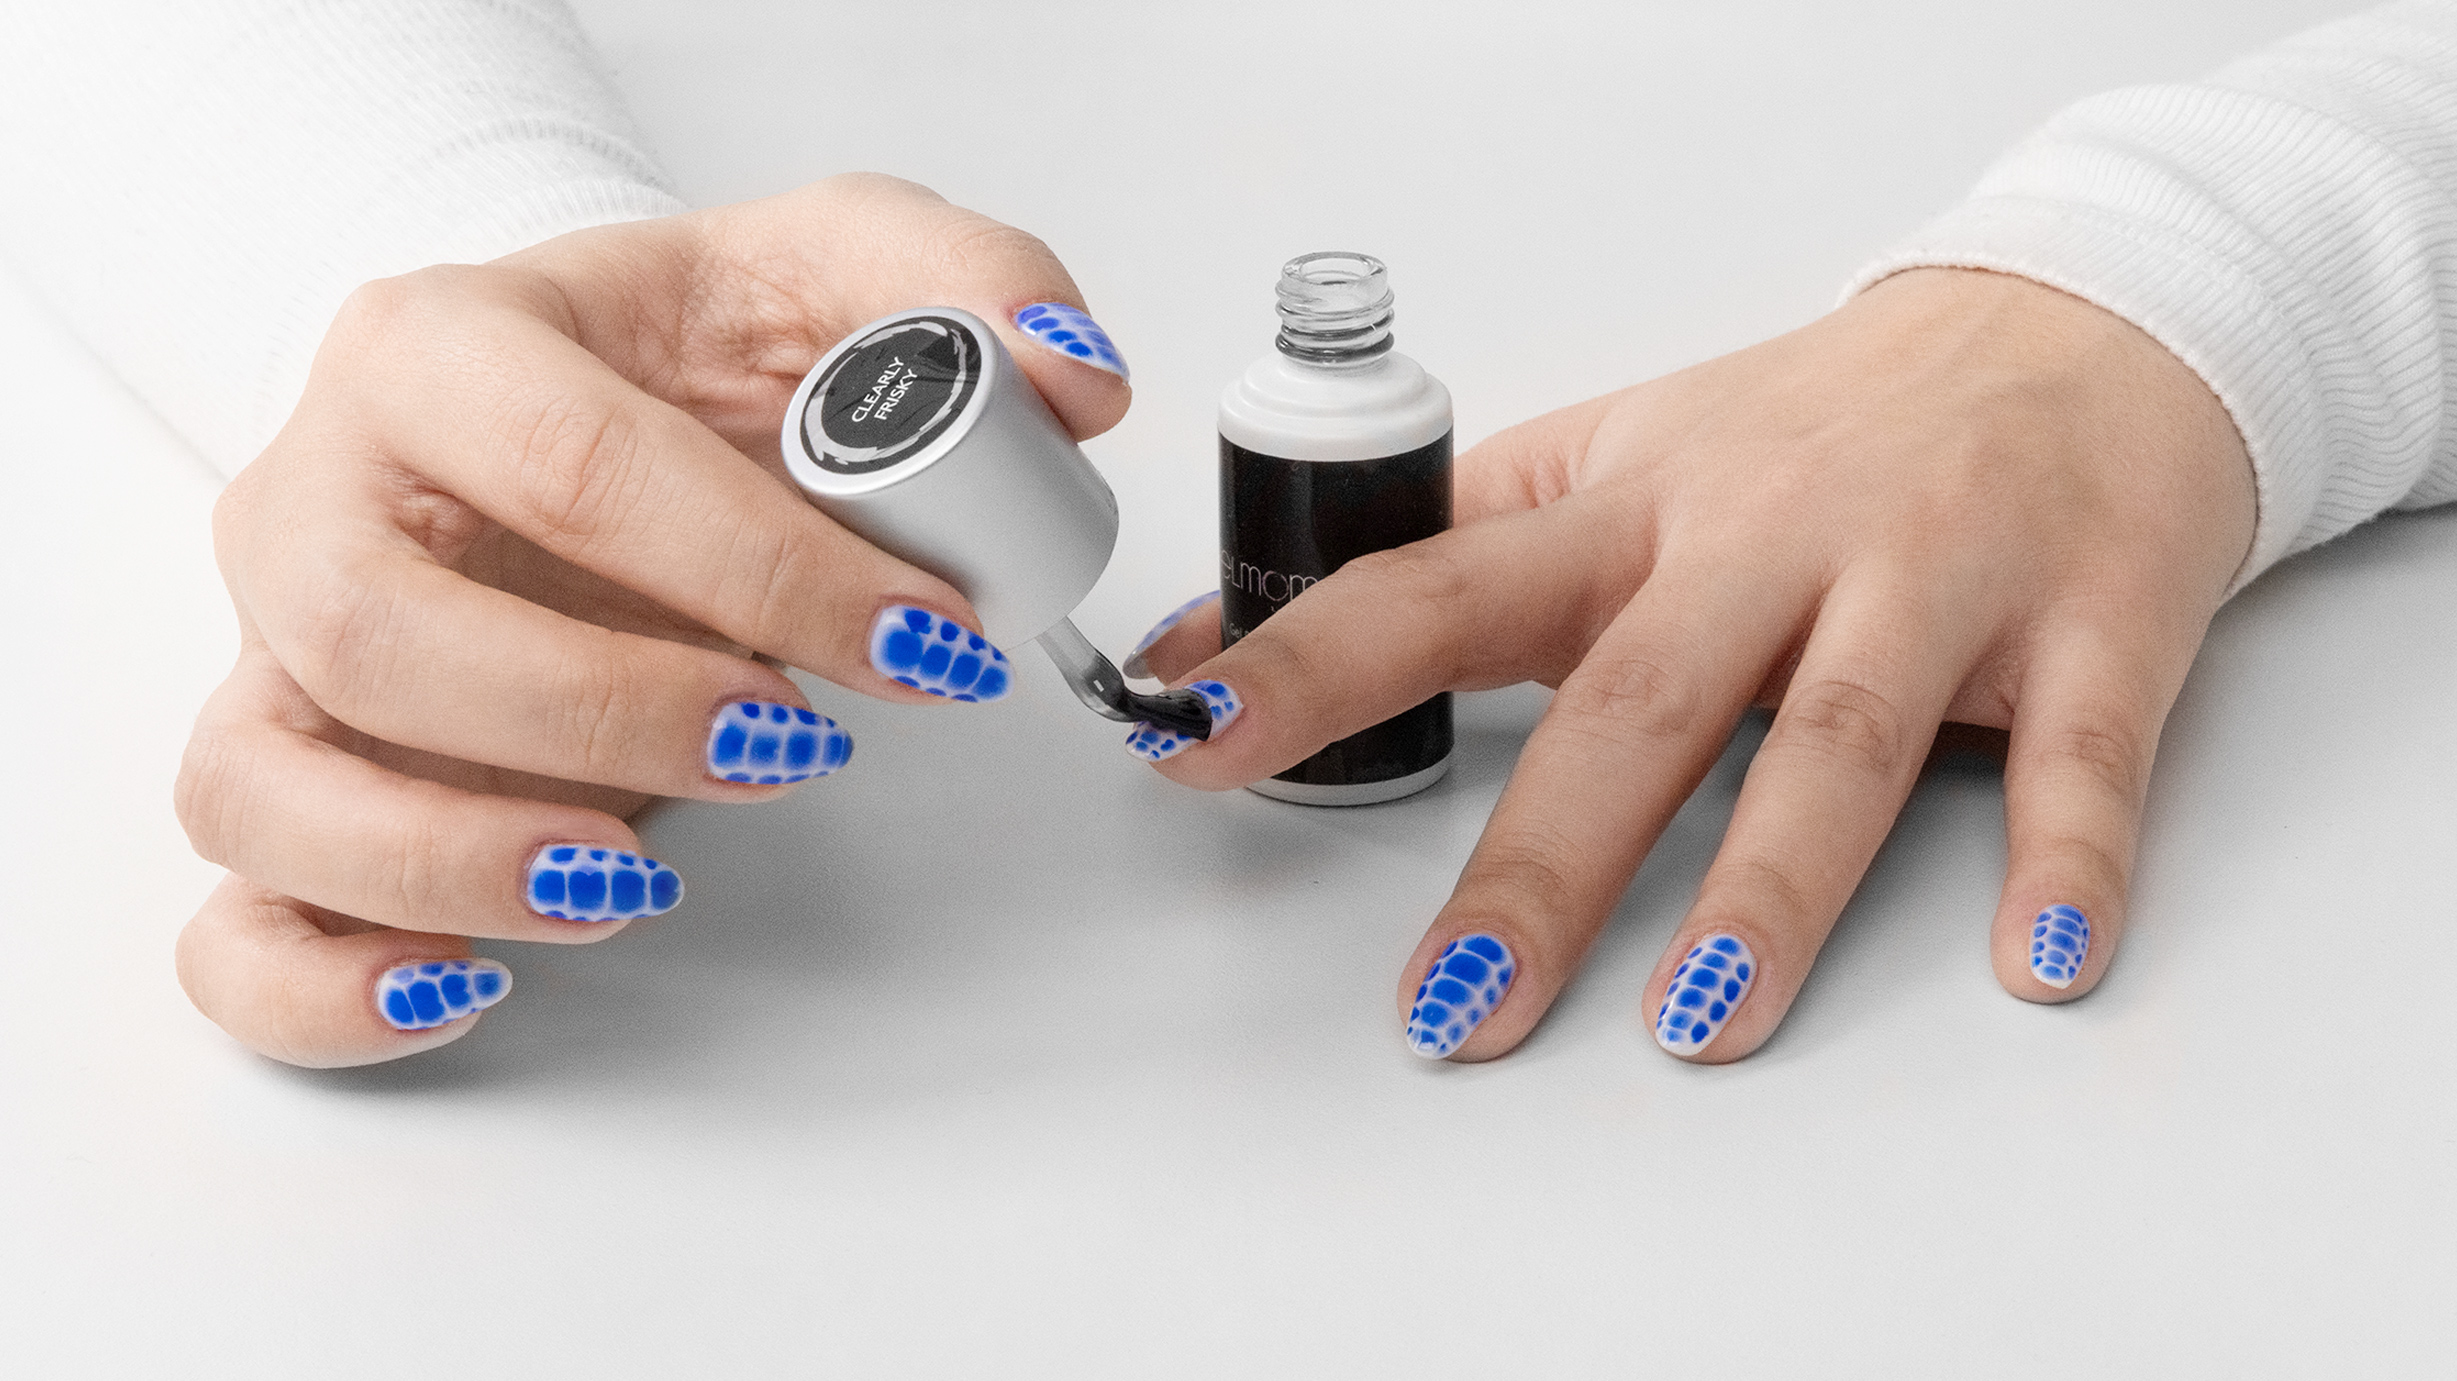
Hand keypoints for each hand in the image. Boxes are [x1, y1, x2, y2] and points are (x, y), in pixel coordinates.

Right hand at [174, 174, 1132, 1065]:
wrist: (581, 402)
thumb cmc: (683, 357)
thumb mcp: (834, 267)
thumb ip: (969, 285)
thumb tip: (1073, 376)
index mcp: (438, 346)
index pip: (567, 461)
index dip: (760, 568)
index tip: (924, 639)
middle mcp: (321, 497)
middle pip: (377, 625)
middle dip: (608, 710)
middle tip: (795, 745)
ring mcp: (282, 654)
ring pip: (267, 781)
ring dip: (454, 858)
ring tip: (636, 878)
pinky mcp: (296, 784)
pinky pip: (233, 919)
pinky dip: (323, 980)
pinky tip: (469, 987)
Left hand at [1129, 267, 2253, 1061]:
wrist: (2079, 323)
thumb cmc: (1828, 418)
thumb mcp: (1634, 449)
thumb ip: (1467, 541)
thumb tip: (1245, 630)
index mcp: (1641, 507)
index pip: (1441, 584)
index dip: (1310, 664)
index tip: (1192, 739)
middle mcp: (1770, 538)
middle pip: (1634, 704)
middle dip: (1540, 863)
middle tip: (1455, 1000)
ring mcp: (1932, 577)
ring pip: (1838, 739)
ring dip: (1766, 887)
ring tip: (1696, 1017)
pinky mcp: (2090, 619)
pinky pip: (2078, 754)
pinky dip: (2066, 857)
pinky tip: (2035, 957)